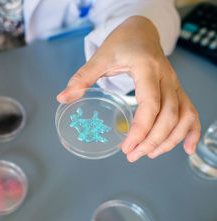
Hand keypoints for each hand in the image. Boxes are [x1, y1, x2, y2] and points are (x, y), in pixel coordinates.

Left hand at [57, 16, 200, 161]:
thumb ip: (82, 78)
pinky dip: (190, 132)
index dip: (140, 129)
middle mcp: (166, 77)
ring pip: (183, 116)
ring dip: (170, 140)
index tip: (126, 147)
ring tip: (150, 154)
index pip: (150, 104)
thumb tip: (62, 98)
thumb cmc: (122, 43)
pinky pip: (190, 112)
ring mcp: (175, 84)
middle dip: (153, 141)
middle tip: (133, 156)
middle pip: (169, 115)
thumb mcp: (100, 57)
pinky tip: (186, 148)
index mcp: (146, 68)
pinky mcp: (178, 90)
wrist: (141, 31)